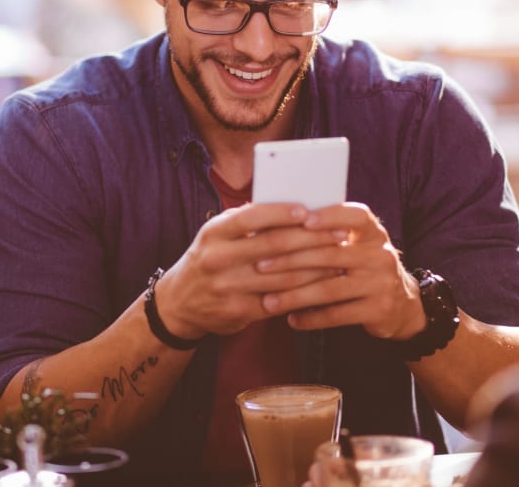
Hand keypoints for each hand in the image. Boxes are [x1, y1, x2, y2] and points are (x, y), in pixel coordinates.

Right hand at [155, 203, 349, 338]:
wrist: (179, 303)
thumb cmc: (209, 259)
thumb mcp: (217, 235)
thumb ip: (246, 222)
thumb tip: (291, 206)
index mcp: (214, 232)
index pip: (251, 217)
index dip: (281, 213)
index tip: (309, 210)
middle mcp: (219, 258)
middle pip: (274, 245)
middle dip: (312, 238)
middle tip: (339, 234)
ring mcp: (229, 287)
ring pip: (283, 276)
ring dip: (317, 267)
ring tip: (339, 258)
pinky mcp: (239, 311)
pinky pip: (280, 300)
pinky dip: (305, 292)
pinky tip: (323, 284)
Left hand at [256, 203, 427, 339]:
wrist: (401, 304)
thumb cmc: (362, 266)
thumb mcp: (357, 245)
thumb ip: (329, 234)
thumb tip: (279, 222)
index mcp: (373, 232)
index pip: (354, 216)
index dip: (329, 216)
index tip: (302, 220)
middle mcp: (380, 255)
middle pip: (330, 254)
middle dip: (290, 260)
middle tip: (260, 266)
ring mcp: (381, 283)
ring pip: (329, 288)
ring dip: (295, 295)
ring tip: (268, 301)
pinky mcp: (378, 310)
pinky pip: (338, 315)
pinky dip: (312, 318)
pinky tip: (292, 319)